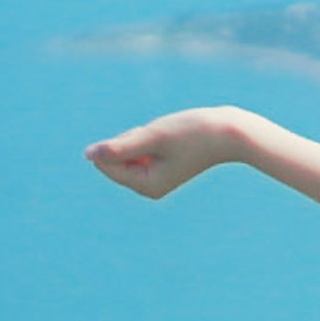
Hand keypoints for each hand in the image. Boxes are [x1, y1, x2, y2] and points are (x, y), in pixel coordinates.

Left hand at [85, 107, 257, 198]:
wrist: (231, 132)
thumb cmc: (193, 133)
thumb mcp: (152, 136)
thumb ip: (118, 147)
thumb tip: (88, 155)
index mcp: (146, 185)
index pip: (107, 162)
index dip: (125, 140)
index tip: (153, 138)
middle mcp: (148, 187)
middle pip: (116, 156)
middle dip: (134, 139)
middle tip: (166, 137)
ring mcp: (154, 178)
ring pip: (126, 149)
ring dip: (144, 136)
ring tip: (173, 138)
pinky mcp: (160, 167)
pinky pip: (138, 148)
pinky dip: (150, 137)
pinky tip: (174, 139)